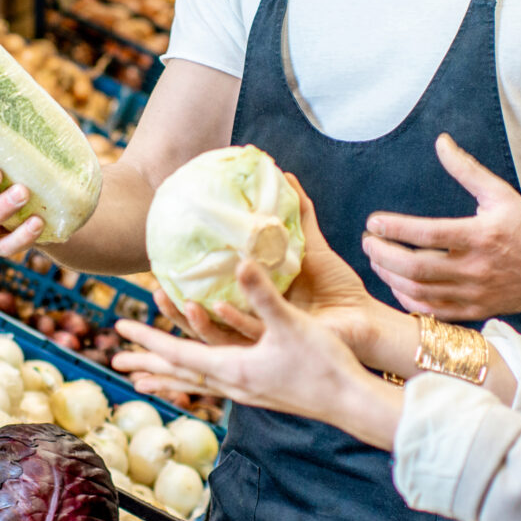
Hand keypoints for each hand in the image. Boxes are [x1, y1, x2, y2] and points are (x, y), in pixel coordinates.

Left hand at [115, 262, 402, 448]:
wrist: (351, 402)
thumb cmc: (324, 364)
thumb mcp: (292, 324)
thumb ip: (263, 294)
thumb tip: (240, 262)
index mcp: (233, 368)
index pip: (179, 353)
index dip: (149, 340)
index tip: (121, 330)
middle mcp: (233, 384)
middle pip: (179, 373)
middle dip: (147, 365)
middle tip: (116, 362)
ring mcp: (246, 393)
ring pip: (196, 384)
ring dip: (168, 378)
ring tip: (143, 382)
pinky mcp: (261, 393)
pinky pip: (215, 387)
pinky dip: (196, 382)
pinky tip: (200, 381)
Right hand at [157, 178, 387, 359]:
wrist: (365, 317)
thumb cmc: (338, 289)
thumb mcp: (312, 247)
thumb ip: (298, 215)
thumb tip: (284, 174)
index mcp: (253, 306)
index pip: (206, 303)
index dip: (180, 294)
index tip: (157, 275)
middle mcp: (254, 325)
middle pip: (203, 324)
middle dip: (176, 314)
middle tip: (156, 291)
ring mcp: (266, 340)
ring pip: (221, 336)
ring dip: (199, 322)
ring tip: (182, 301)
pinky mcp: (283, 345)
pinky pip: (254, 335)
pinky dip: (237, 321)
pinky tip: (222, 306)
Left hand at [363, 134, 520, 319]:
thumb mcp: (500, 193)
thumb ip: (466, 169)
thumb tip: (441, 142)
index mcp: (479, 236)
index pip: (427, 234)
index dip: (394, 228)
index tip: (373, 222)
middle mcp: (474, 268)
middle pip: (415, 268)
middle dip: (382, 255)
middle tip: (367, 242)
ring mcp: (473, 294)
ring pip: (419, 292)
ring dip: (390, 277)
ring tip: (376, 260)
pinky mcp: (474, 311)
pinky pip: (432, 311)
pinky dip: (408, 300)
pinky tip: (396, 284)